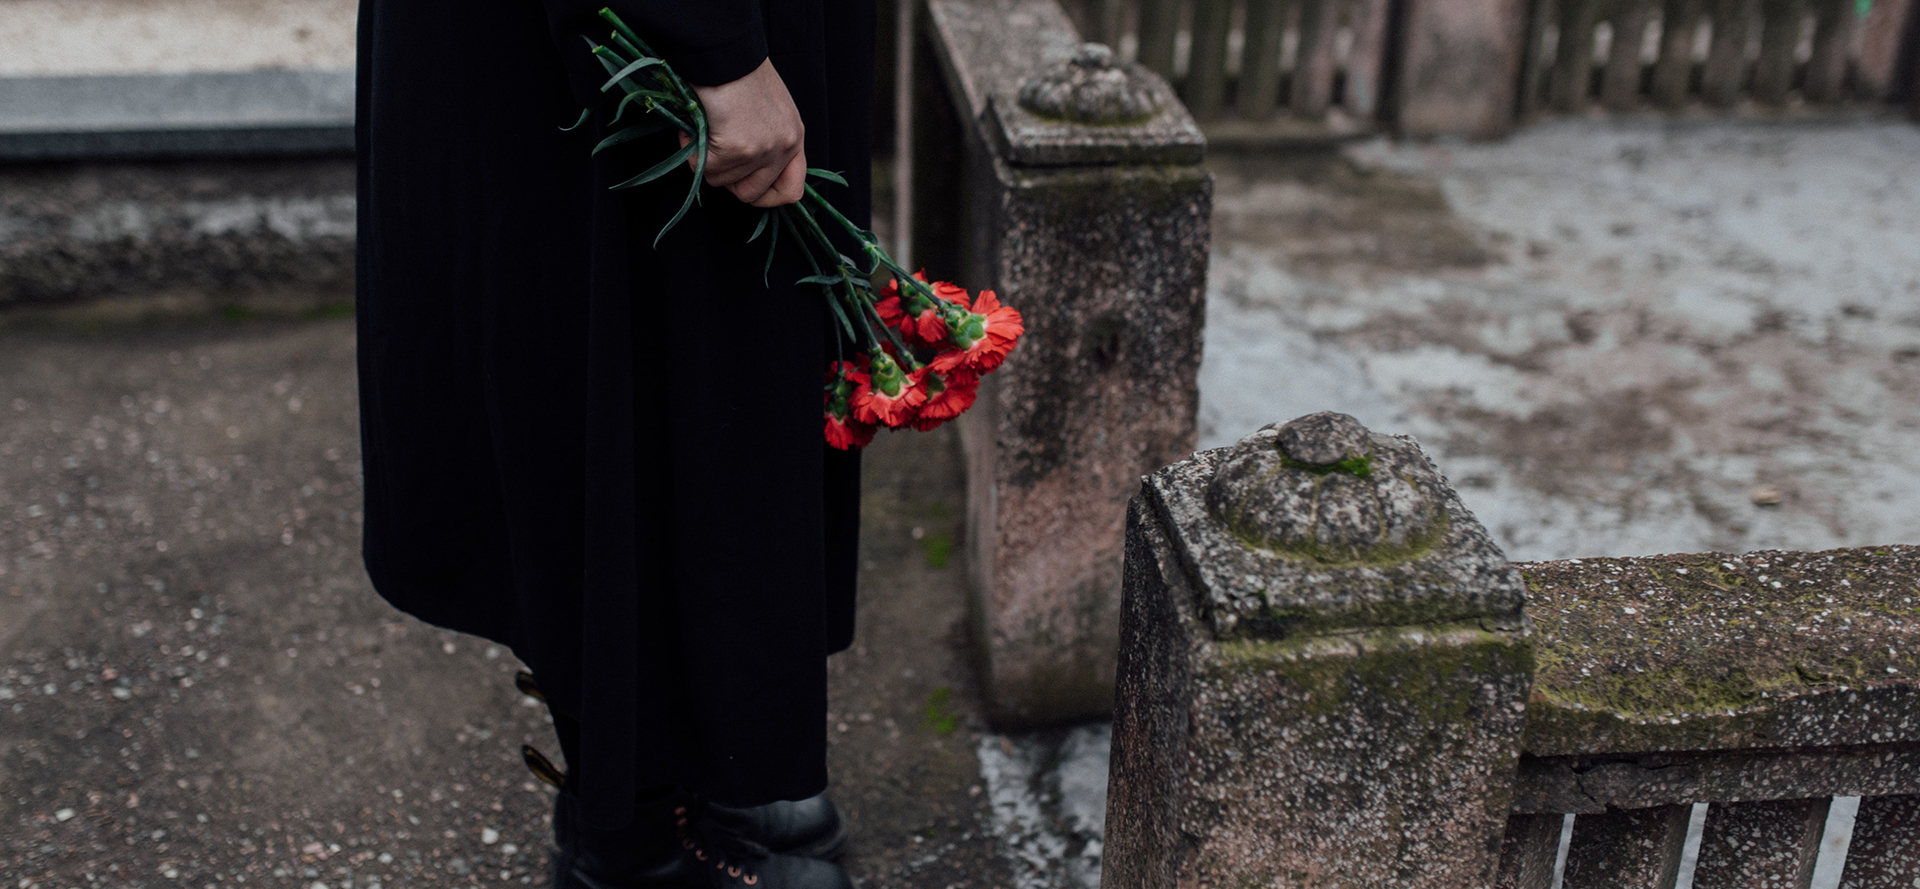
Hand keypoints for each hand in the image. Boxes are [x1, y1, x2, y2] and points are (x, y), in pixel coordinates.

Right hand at [679, 59, 805, 207]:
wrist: (724, 53)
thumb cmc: (740, 72)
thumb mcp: (768, 110)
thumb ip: (766, 140)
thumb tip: (741, 168)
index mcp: (794, 137)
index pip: (792, 190)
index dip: (765, 196)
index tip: (744, 187)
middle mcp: (784, 147)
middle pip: (752, 193)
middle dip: (727, 180)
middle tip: (714, 157)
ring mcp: (762, 151)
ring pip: (722, 181)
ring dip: (705, 159)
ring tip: (703, 128)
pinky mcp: (737, 149)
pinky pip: (704, 168)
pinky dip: (691, 150)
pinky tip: (694, 128)